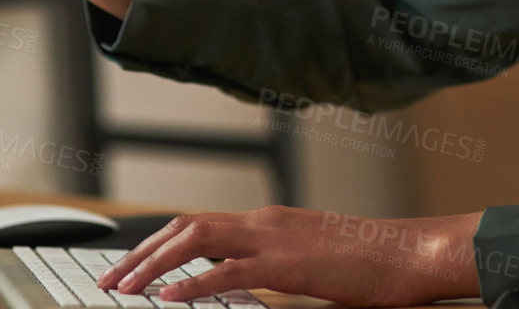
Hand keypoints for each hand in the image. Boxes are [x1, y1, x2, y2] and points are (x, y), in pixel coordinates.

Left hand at [95, 205, 483, 305]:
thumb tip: (242, 284)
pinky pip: (229, 270)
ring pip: (196, 238)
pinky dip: (193, 282)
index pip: (198, 223)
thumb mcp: (311, 261)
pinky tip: (170, 297)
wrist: (408, 254)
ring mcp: (275, 238)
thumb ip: (273, 266)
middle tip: (110, 279)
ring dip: (154, 264)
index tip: (129, 267)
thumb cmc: (369, 264)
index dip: (158, 244)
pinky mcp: (288, 263)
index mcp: (269, 221)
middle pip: (185, 225)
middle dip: (141, 252)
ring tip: (126, 288)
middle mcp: (265, 220)